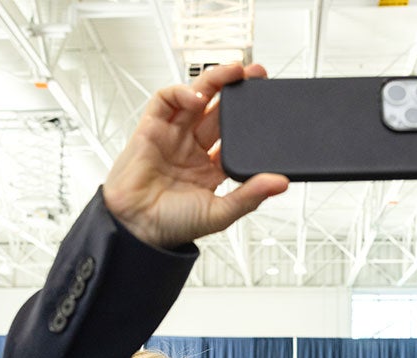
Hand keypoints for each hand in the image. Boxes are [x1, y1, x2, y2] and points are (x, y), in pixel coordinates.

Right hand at [103, 62, 287, 248]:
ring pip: (195, 98)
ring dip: (214, 81)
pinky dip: (181, 93)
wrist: (135, 228)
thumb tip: (280, 182)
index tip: (269, 106)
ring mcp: (172, 137)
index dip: (251, 119)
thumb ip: (250, 196)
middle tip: (257, 75)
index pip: (235, 136)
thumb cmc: (170, 225)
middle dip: (237, 90)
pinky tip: (197, 97)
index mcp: (210, 169)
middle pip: (218, 110)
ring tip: (234, 71)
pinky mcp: (151, 129)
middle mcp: (192, 149)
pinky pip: (165, 101)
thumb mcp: (219, 213)